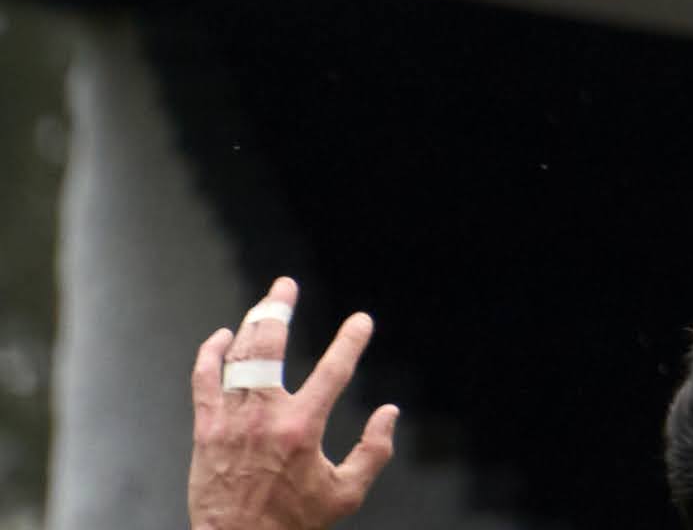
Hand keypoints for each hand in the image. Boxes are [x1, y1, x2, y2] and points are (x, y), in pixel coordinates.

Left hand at [187, 279, 394, 529]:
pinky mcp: (205, 430)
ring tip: (266, 303)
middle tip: (286, 285)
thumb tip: (390, 413)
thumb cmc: (291, 523)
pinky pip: (204, 381)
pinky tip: (222, 338)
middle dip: (279, 309)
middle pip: (269, 348)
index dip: (351, 341)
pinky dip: (211, 355)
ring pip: (238, 358)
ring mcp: (230, 421)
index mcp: (301, 429)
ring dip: (252, 324)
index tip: (361, 322)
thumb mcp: (346, 494)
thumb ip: (374, 451)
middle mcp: (264, 417)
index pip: (333, 370)